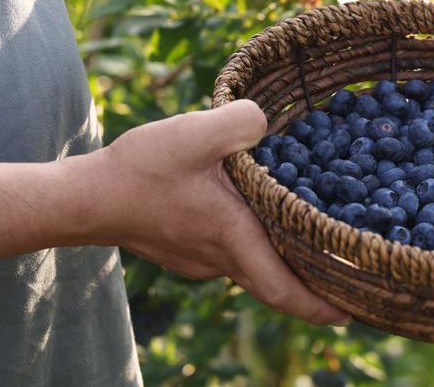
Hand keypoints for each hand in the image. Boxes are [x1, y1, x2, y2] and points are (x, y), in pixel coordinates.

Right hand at [86, 100, 347, 325]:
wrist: (83, 198)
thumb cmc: (137, 171)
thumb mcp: (193, 133)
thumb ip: (240, 122)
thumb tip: (266, 121)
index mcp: (232, 236)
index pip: (284, 288)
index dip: (319, 305)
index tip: (350, 313)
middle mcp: (219, 258)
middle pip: (274, 282)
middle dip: (310, 289)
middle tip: (344, 284)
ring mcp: (199, 259)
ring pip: (251, 266)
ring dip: (280, 261)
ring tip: (309, 242)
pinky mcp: (183, 250)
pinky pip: (229, 254)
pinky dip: (252, 245)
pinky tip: (255, 217)